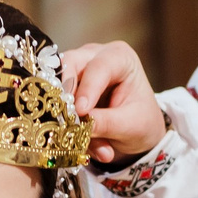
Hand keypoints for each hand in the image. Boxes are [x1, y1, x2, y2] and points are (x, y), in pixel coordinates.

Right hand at [61, 41, 167, 164]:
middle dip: (66, 92)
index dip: (88, 88)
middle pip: (70, 64)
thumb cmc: (141, 121)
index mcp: (121, 58)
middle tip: (65, 118)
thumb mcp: (130, 126)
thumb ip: (105, 124)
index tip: (81, 110)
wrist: (137, 131)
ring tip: (77, 138)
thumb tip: (78, 127)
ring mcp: (78, 69)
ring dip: (64, 112)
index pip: (100, 66)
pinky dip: (63, 122)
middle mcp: (96, 56)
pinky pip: (55, 100)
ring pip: (57, 82)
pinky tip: (77, 141)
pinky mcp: (66, 86)